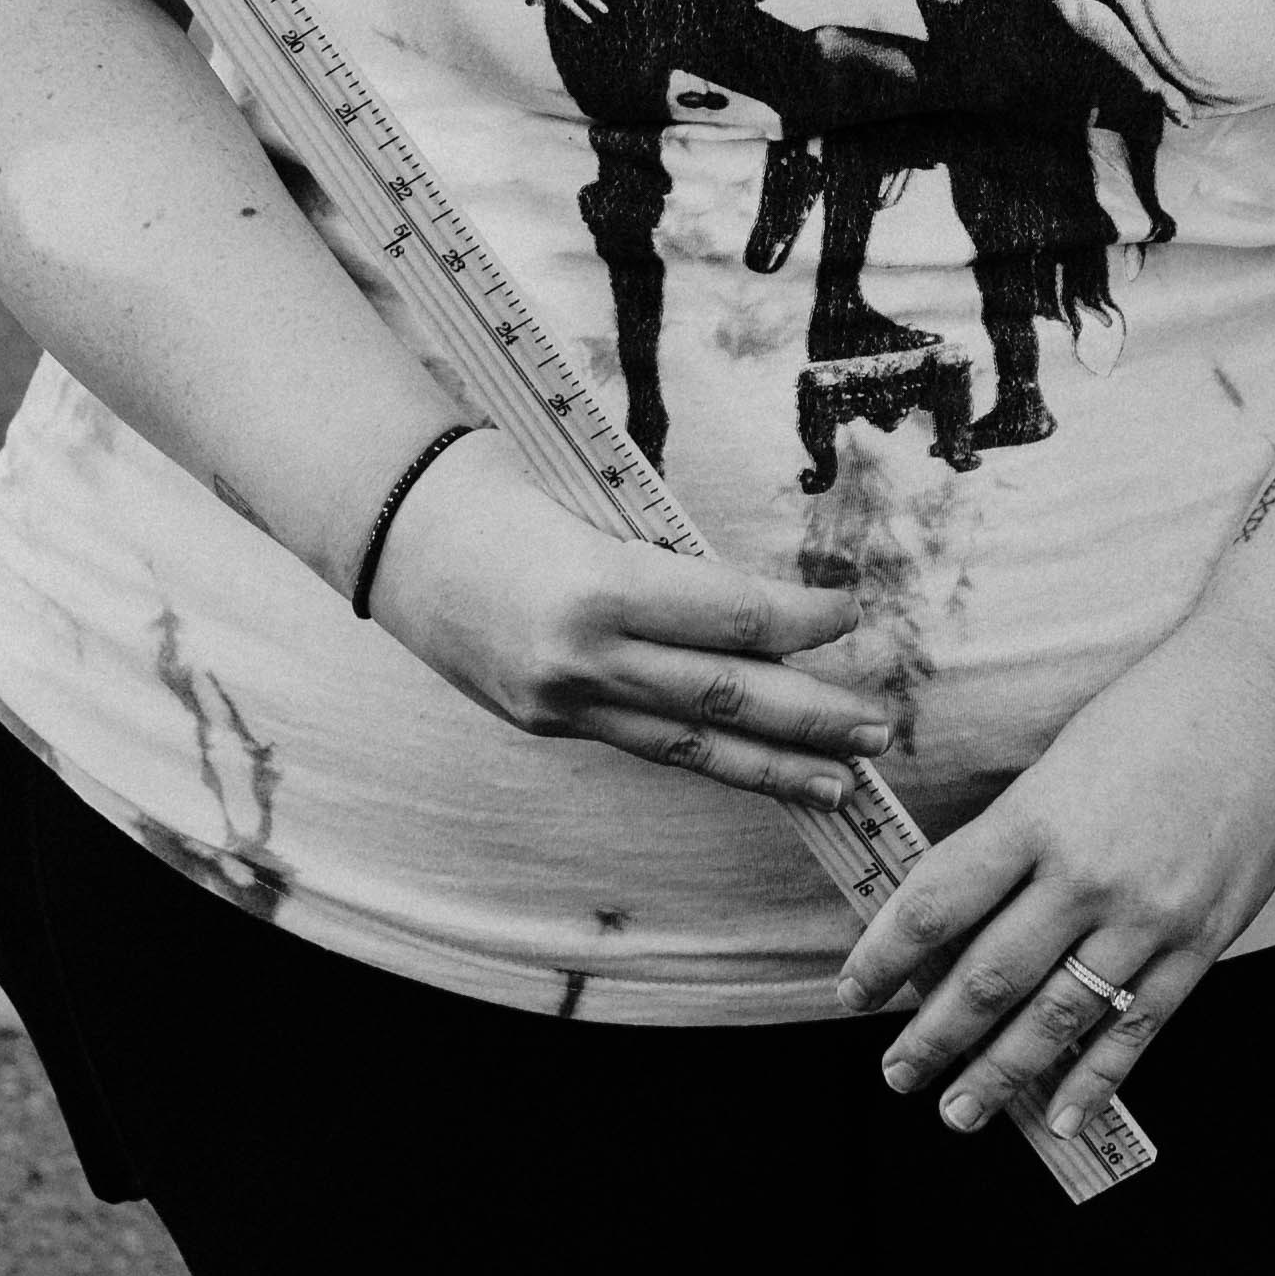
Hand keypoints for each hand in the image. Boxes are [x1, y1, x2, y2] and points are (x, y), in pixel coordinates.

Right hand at [364, 446, 902, 805]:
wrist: (395, 534)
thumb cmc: (502, 493)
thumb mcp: (596, 509)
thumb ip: (670, 565)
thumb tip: (762, 609)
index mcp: (602, 588)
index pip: (733, 617)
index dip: (804, 622)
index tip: (852, 615)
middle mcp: (584, 659)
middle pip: (726, 698)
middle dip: (813, 719)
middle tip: (879, 730)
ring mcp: (563, 704)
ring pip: (691, 747)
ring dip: (774, 766)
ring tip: (839, 782)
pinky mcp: (548, 724)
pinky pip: (647, 745)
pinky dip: (708, 759)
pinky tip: (755, 767)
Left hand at [838, 618, 1274, 1142]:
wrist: (1270, 691)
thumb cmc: (1157, 710)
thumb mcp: (1063, 759)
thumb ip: (1016, 839)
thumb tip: (957, 919)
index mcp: (1038, 815)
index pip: (935, 903)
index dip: (882, 957)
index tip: (851, 992)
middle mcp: (1086, 873)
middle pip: (988, 977)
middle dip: (932, 1037)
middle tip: (897, 1073)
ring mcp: (1148, 913)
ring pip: (1056, 1016)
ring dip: (1000, 1074)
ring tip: (958, 1111)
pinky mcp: (1202, 938)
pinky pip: (1138, 1026)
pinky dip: (1097, 1079)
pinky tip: (1061, 1115)